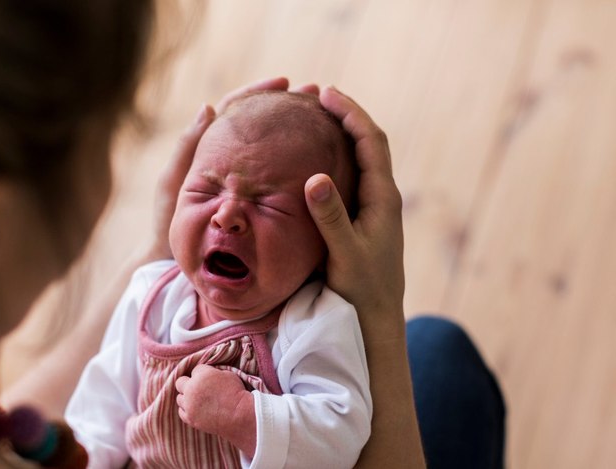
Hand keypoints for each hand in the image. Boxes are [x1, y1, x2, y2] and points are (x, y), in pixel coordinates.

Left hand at [145, 77, 316, 261]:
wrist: (174, 259)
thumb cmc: (169, 222)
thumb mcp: (174, 182)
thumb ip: (187, 148)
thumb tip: (209, 107)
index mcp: (211, 148)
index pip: (237, 109)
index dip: (259, 92)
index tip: (284, 82)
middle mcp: (232, 160)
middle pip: (262, 124)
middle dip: (288, 107)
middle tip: (315, 94)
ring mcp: (247, 180)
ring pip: (274, 149)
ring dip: (297, 131)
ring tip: (324, 119)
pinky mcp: (257, 201)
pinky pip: (279, 178)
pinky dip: (296, 164)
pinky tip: (318, 159)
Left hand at [175, 365, 255, 457]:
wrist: (240, 416)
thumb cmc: (237, 393)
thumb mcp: (227, 374)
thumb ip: (212, 372)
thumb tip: (207, 374)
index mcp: (201, 375)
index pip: (195, 370)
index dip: (203, 374)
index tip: (210, 379)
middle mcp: (191, 389)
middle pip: (180, 382)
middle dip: (188, 383)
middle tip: (199, 388)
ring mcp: (189, 405)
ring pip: (179, 398)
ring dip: (187, 397)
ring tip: (199, 400)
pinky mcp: (190, 418)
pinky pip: (181, 411)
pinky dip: (187, 410)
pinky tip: (197, 409)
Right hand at [305, 86, 404, 332]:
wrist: (376, 319)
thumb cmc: (362, 290)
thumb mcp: (344, 254)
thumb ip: (331, 217)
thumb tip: (315, 177)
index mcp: (383, 198)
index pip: (371, 141)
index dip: (351, 113)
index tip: (325, 93)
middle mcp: (383, 198)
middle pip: (369, 143)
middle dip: (346, 116)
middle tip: (317, 96)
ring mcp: (375, 209)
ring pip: (361, 159)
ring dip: (343, 134)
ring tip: (316, 119)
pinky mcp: (365, 220)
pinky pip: (353, 177)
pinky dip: (337, 158)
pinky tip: (316, 161)